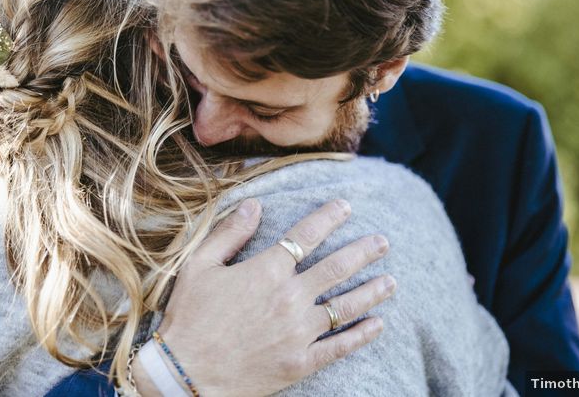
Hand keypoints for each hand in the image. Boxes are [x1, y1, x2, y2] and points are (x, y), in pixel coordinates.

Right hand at [146, 198, 395, 396]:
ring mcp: (299, 332)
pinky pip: (340, 346)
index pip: (306, 235)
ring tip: (391, 281)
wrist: (186, 374)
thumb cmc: (189, 318)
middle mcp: (290, 297)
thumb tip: (254, 205)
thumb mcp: (198, 266)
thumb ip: (228, 233)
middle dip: (363, 252)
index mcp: (266, 270)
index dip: (329, 217)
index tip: (346, 207)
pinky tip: (377, 325)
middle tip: (383, 242)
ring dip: (372, 291)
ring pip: (345, 306)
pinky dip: (362, 334)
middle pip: (337, 268)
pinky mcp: (301, 362)